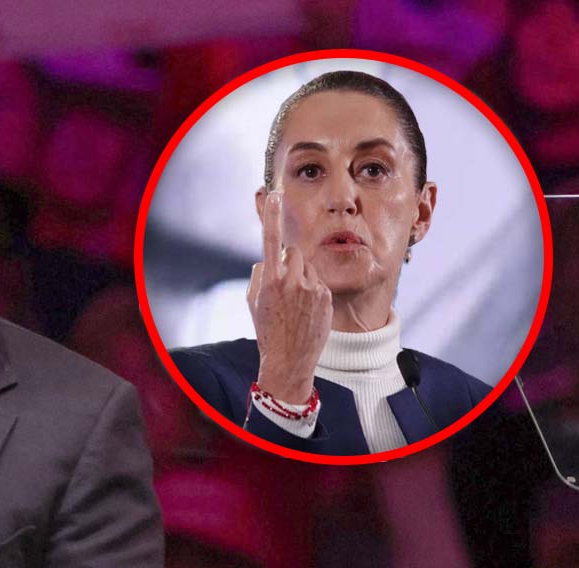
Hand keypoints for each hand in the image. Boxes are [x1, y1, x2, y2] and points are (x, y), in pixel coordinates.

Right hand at [247, 190, 331, 403]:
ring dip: (302, 276)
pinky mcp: (326, 297)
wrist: (290, 360)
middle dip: (289, 261)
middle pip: (294, 252)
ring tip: (296, 303)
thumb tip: (269, 259)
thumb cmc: (267, 331)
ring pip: (308, 267)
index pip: (270, 241)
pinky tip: (306, 311)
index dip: (271, 216)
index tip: (274, 194)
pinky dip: (312, 291)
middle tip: (284, 284)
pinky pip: (318, 282)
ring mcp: (312, 289)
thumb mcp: (254, 302)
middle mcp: (292, 281)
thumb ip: (260, 275)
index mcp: (270, 282)